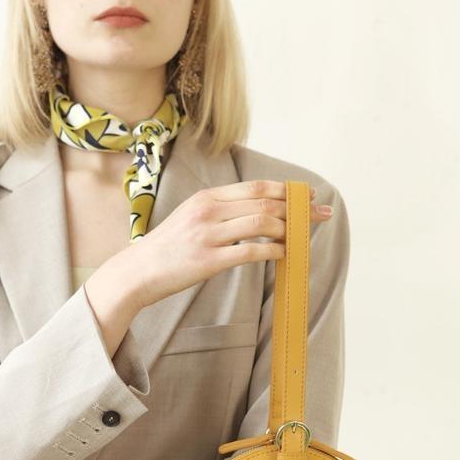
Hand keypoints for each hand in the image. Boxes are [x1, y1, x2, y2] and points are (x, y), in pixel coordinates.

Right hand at [125, 180, 331, 307]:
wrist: (137, 272)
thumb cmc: (167, 249)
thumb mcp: (191, 218)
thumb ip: (221, 211)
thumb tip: (259, 212)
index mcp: (206, 197)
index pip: (256, 187)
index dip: (287, 190)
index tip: (310, 196)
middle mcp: (208, 210)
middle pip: (264, 201)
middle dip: (298, 207)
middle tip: (321, 215)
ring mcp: (208, 235)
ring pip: (261, 223)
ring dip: (287, 230)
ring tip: (299, 238)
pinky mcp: (208, 260)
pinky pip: (250, 251)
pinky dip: (273, 251)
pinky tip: (283, 255)